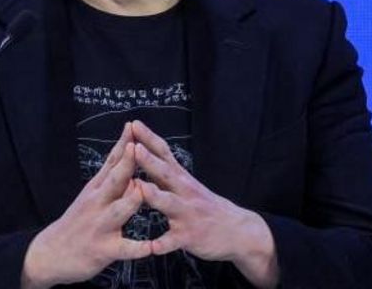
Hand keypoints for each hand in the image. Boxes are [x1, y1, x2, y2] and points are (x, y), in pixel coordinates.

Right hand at [21, 122, 149, 288]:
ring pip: (119, 210)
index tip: (132, 126)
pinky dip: (138, 248)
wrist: (49, 253)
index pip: (111, 162)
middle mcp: (97, 203)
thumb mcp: (89, 195)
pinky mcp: (104, 250)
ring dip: (131, 200)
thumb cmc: (76, 222)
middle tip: (137, 147)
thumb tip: (128, 156)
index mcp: (96, 188)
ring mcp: (101, 226)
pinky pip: (124, 248)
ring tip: (143, 190)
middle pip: (114, 180)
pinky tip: (151, 247)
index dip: (122, 145)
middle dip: (127, 164)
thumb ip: (110, 178)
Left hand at [131, 119, 279, 287]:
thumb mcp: (189, 185)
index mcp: (182, 179)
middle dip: (148, 160)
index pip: (164, 153)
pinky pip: (175, 241)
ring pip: (169, 204)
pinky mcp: (190, 236)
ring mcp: (188, 214)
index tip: (133, 124)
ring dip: (154, 195)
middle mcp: (185, 192)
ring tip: (140, 189)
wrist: (238, 231)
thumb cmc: (207, 206)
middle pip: (165, 173)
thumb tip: (144, 154)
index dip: (149, 138)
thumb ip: (166, 173)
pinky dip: (164, 244)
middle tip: (134, 148)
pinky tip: (153, 248)